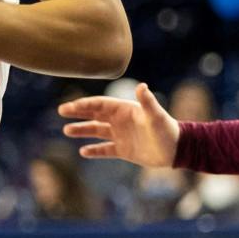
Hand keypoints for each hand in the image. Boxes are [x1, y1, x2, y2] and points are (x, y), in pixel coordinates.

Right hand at [58, 82, 179, 167]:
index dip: (85, 105)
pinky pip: (105, 149)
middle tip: (62, 111)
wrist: (177, 150)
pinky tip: (83, 151)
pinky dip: (94, 150)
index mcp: (125, 110)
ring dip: (82, 130)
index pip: (100, 105)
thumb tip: (142, 86)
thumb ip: (147, 101)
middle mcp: (120, 121)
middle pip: (94, 115)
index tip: (70, 106)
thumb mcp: (156, 116)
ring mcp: (120, 135)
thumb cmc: (168, 130)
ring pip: (96, 131)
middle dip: (78, 113)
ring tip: (67, 131)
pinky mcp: (123, 150)